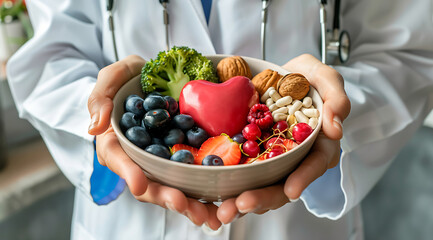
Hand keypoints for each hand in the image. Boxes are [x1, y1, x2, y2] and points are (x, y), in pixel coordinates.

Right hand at [88, 55, 221, 229]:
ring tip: (208, 216)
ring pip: (172, 186)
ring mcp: (161, 160)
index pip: (118, 159)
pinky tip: (221, 201)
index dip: (128, 173)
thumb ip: (100, 98)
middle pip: (148, 183)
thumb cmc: (126, 79)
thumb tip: (95, 127)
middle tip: (184, 206)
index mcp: (116, 143)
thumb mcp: (111, 79)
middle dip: (165, 197)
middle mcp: (138, 158)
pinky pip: (191, 175)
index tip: (140, 186)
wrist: (152, 78)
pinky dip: (205, 190)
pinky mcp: (181, 157)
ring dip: (189, 204)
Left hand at [217, 54, 350, 223]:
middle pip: (283, 185)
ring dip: (242, 201)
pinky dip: (228, 187)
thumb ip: (336, 98)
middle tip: (241, 204)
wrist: (280, 76)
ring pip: (261, 187)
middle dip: (264, 198)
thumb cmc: (307, 78)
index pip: (314, 164)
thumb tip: (336, 129)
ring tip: (223, 210)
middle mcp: (296, 158)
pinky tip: (212, 196)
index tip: (290, 191)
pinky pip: (241, 175)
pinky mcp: (251, 157)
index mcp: (318, 144)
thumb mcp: (325, 78)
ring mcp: (272, 160)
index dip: (304, 179)